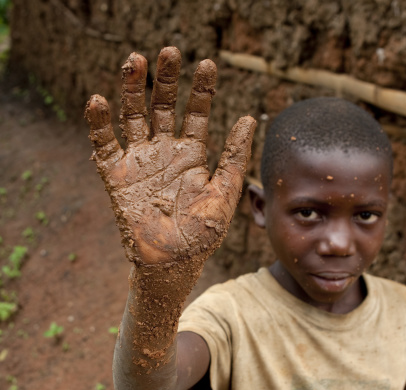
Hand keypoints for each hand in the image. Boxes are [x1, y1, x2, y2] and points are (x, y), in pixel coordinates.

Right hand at [85, 47, 255, 266]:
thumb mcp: (225, 193)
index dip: (202, 90)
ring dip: (131, 89)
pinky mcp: (116, 177)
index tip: (207, 65)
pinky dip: (99, 125)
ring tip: (135, 61)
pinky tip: (99, 101)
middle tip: (170, 52)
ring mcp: (140, 162)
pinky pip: (104, 146)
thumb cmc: (201, 234)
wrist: (172, 264)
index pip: (197, 113)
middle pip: (162, 106)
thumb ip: (235, 157)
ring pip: (133, 116)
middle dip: (165, 80)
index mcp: (192, 155)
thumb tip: (250, 117)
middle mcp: (165, 152)